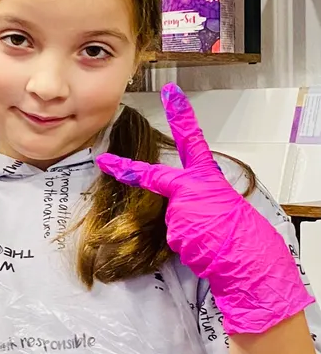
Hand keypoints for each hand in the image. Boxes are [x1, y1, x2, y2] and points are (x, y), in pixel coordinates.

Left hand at [97, 83, 313, 334]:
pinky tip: (201, 245)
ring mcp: (181, 208)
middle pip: (154, 176)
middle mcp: (192, 188)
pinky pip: (170, 235)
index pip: (193, 140)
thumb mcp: (220, 204)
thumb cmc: (239, 234)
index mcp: (207, 177)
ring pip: (168, 217)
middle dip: (127, 169)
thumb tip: (178, 202)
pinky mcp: (174, 229)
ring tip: (206, 236)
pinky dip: (183, 242)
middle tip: (105, 161)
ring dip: (182, 228)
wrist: (248, 260)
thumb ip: (196, 196)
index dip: (181, 115)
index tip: (170, 93)